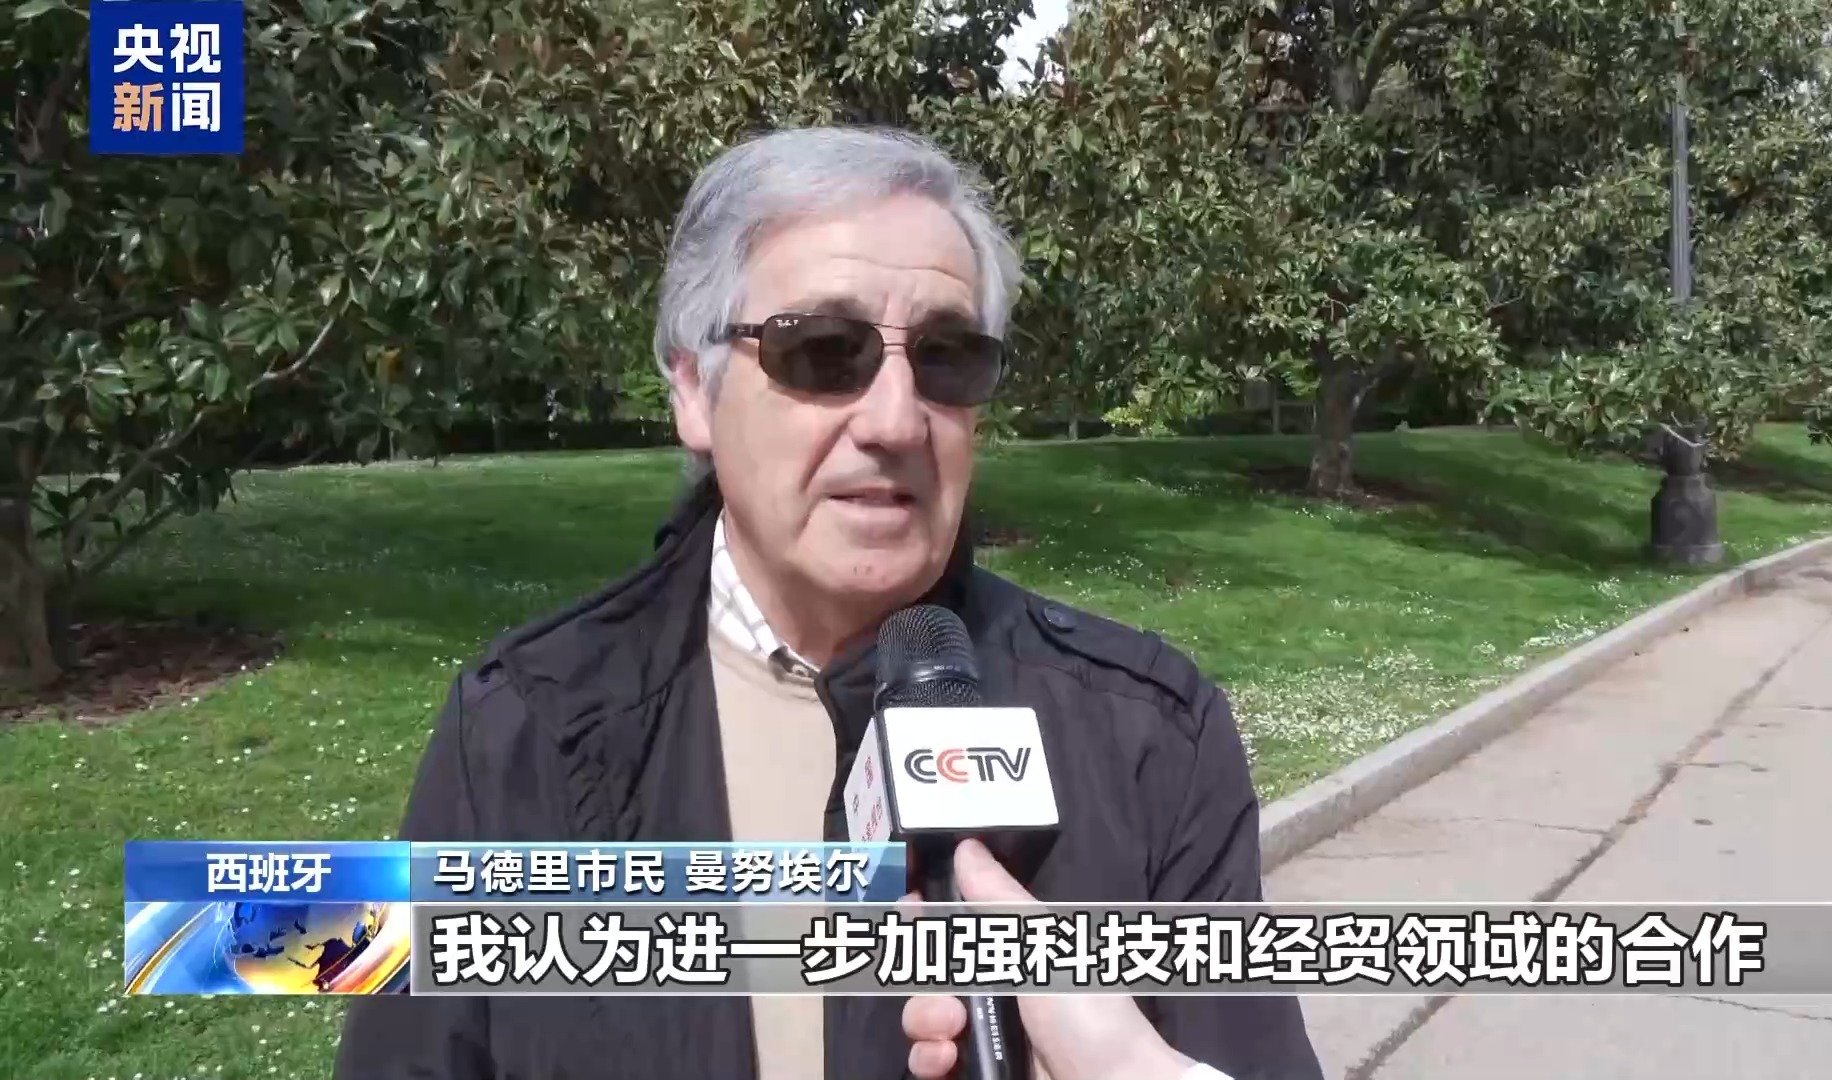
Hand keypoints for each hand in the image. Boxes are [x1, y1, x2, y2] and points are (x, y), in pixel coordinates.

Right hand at [902, 840, 1195, 1079]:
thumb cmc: (1087, 1013)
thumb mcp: (1046, 945)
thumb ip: (999, 899)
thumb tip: (966, 846)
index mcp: (1015, 953)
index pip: (958, 925)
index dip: (928, 914)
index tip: (911, 907)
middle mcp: (995, 991)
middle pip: (929, 971)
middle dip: (925, 975)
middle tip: (948, 995)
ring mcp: (983, 1036)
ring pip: (921, 1017)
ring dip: (923, 1020)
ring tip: (951, 1032)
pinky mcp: (974, 1072)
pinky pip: (927, 1061)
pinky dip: (927, 1058)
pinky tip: (945, 1060)